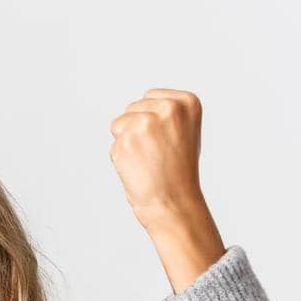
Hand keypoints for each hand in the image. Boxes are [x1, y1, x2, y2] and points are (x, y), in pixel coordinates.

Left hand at [109, 89, 225, 291]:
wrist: (174, 203)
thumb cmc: (179, 172)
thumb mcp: (184, 131)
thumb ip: (165, 113)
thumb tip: (140, 106)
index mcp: (187, 102)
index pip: (150, 96)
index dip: (153, 121)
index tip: (168, 141)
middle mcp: (168, 108)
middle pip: (132, 108)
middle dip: (138, 130)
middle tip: (157, 154)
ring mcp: (146, 124)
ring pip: (119, 124)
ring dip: (127, 143)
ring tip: (148, 160)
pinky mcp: (126, 141)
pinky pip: (114, 145)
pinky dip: (121, 159)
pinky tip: (139, 169)